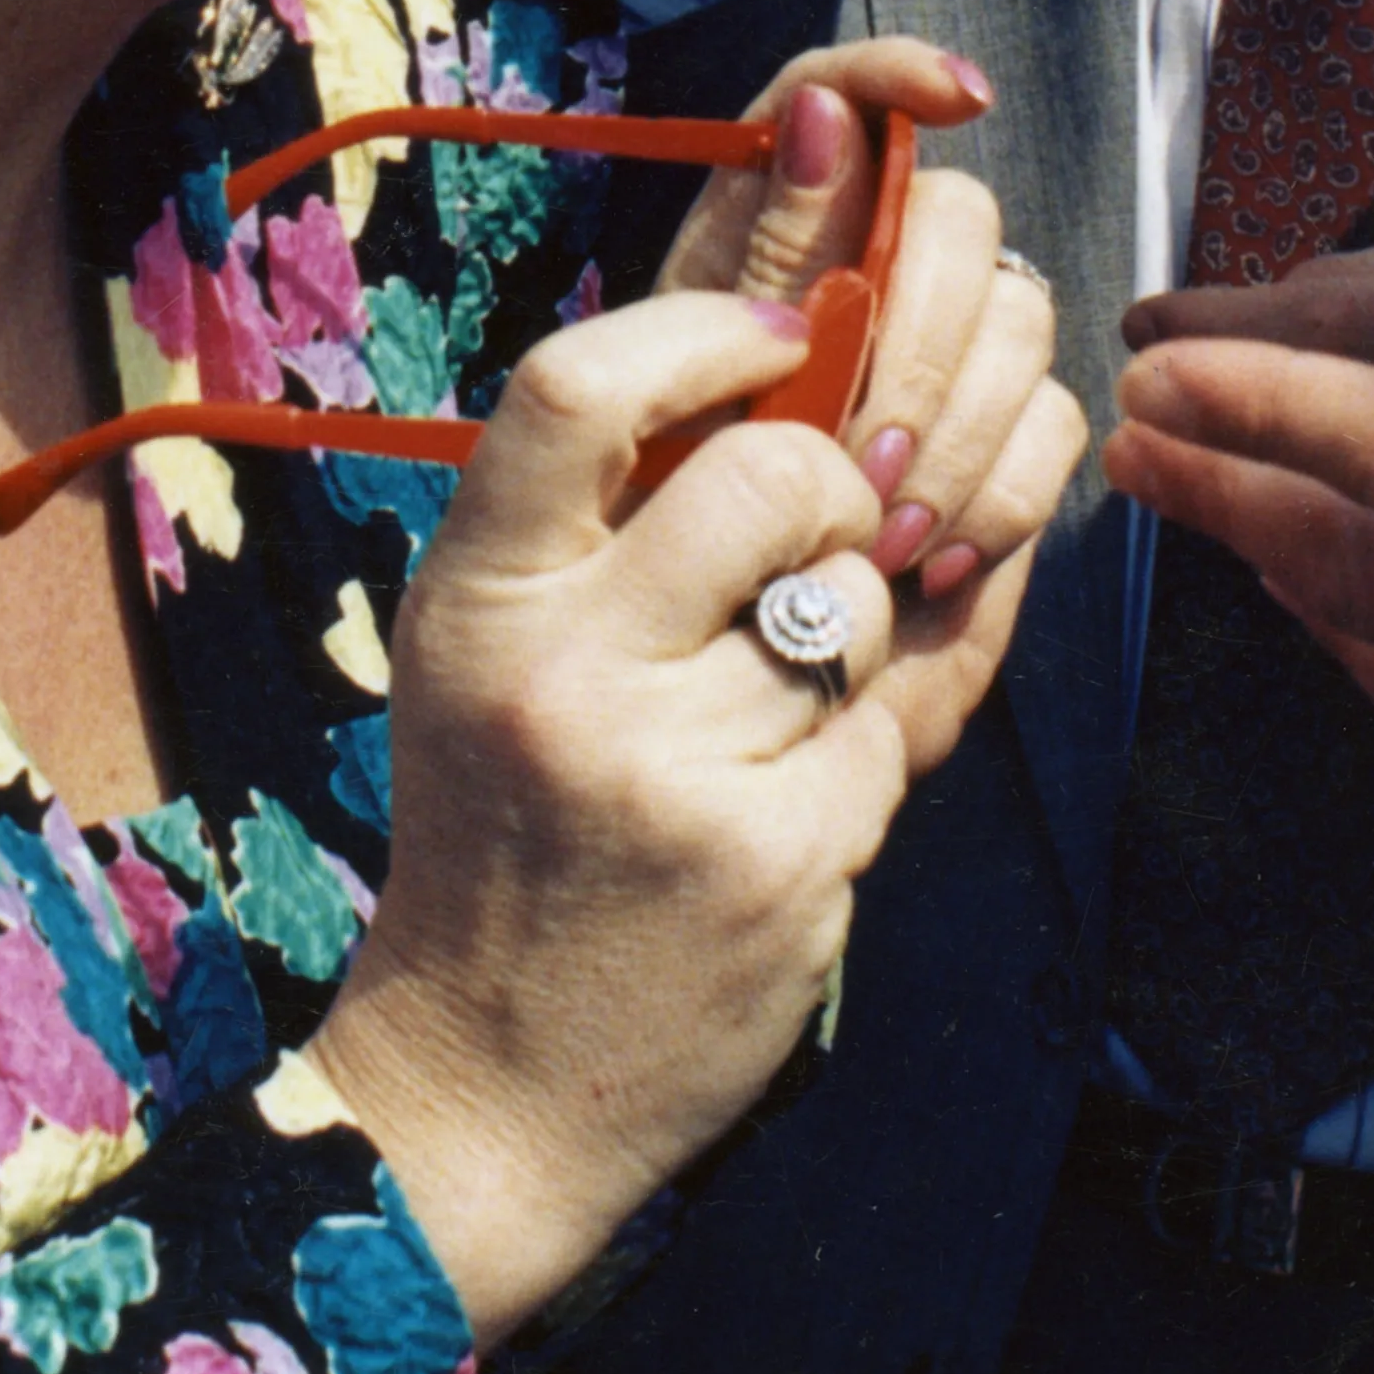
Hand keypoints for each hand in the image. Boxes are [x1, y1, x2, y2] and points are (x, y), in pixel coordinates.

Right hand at [307, 292, 908, 1340]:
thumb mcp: (501, 634)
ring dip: (857, 625)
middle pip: (775, 475)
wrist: (491, 1071)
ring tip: (777, 698)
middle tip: (815, 539)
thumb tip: (787, 301)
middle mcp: (560, 669)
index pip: (578, 384)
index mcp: (478, 589)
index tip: (786, 327)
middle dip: (834, 489)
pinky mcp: (780, 862)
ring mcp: (672, 771)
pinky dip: (871, 738)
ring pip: (859, 600)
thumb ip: (611, 492)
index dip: (710, 326)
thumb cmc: (509, 812)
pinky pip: (896, 721)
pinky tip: (795, 791)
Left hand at [659, 42, 1088, 774]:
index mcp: (744, 254)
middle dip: (920, 332)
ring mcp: (939, 370)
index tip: (956, 95)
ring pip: (1017, 310)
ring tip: (876, 541)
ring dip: (957, 428)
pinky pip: (1055, 420)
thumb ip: (752, 269)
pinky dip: (999, 494)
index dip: (893, 66)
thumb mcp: (660, 435)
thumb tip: (822, 108)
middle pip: (947, 211)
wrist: (678, 786)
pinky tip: (927, 565)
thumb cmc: (628, 609)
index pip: (831, 97)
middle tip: (860, 464)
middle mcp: (855, 288)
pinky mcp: (1000, 459)